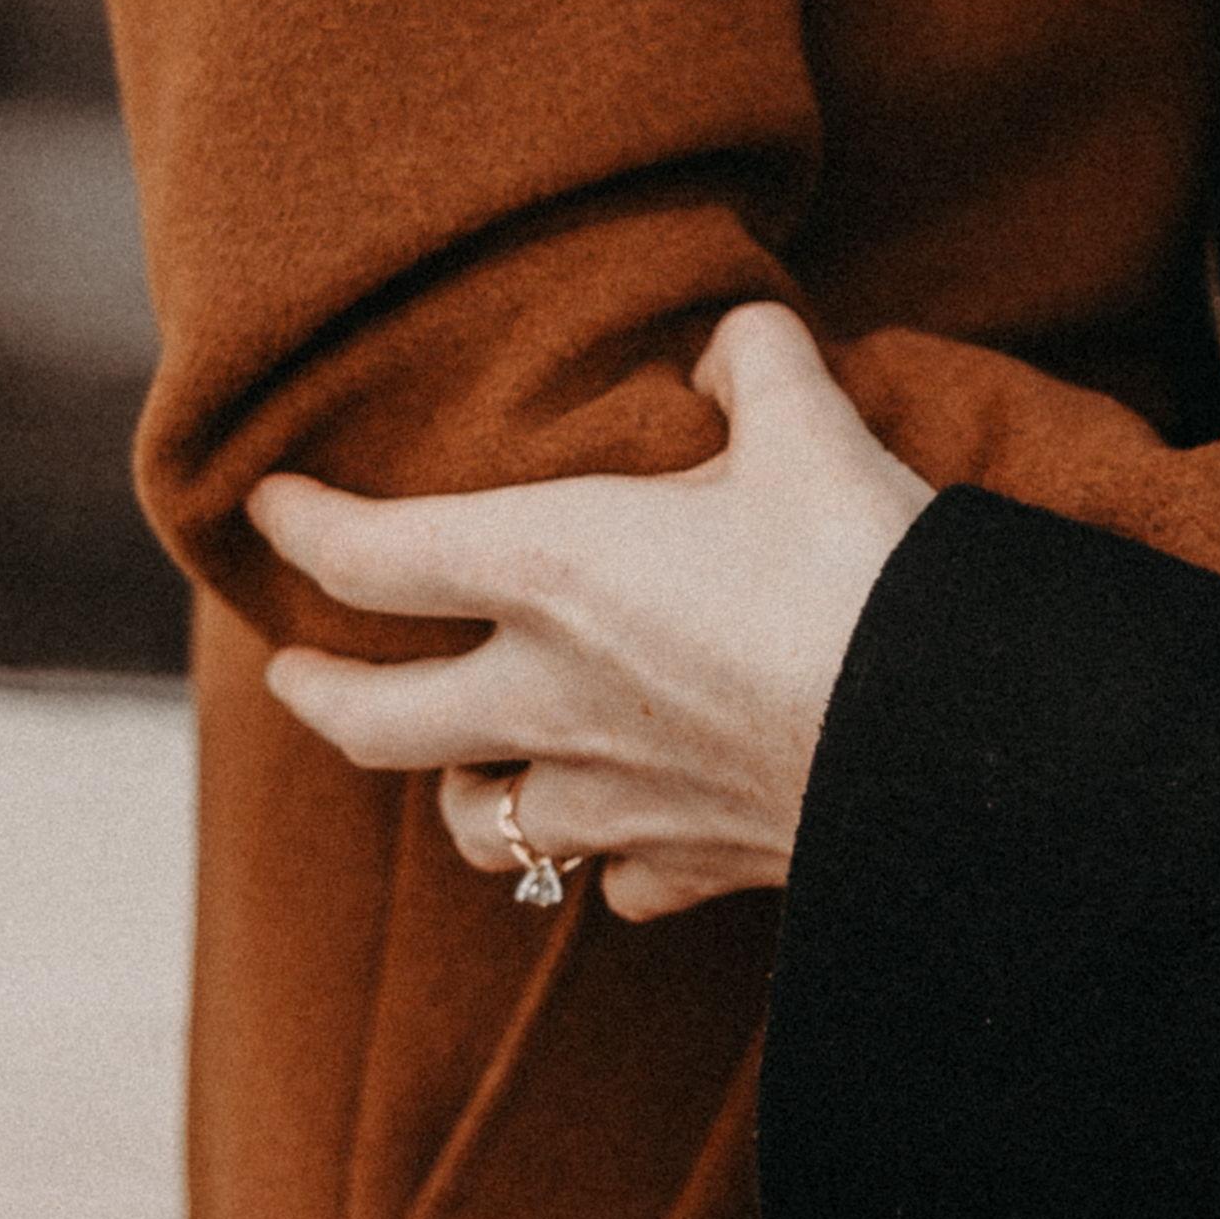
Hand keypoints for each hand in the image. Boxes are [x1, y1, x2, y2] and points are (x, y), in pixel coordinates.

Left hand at [253, 303, 937, 924]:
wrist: (949, 739)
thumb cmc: (857, 570)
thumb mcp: (811, 429)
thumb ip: (759, 366)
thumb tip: (735, 337)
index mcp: (554, 571)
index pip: (374, 556)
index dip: (304, 527)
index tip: (270, 506)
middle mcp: (551, 697)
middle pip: (374, 724)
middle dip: (316, 697)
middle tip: (291, 677)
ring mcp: (611, 797)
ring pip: (479, 826)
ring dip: (453, 795)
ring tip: (458, 770)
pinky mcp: (688, 863)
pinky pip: (611, 882)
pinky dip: (601, 862)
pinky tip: (620, 837)